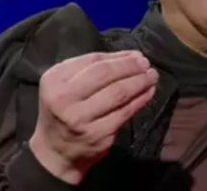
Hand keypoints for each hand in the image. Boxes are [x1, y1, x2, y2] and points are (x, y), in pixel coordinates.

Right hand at [29, 51, 157, 184]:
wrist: (55, 151)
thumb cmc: (65, 111)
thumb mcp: (67, 84)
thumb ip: (94, 67)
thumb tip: (131, 56)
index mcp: (54, 79)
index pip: (93, 61)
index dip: (119, 56)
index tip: (137, 55)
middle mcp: (64, 98)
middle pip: (105, 74)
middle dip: (130, 66)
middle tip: (146, 64)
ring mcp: (80, 118)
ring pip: (118, 92)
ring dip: (140, 81)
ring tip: (152, 76)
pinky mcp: (97, 133)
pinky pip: (125, 111)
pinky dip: (141, 98)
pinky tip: (148, 92)